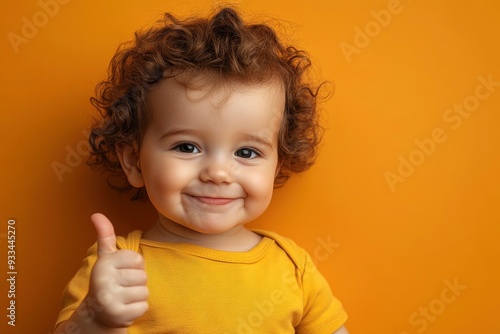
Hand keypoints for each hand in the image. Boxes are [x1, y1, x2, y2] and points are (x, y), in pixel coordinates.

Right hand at [88, 213, 148, 327]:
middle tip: (122, 286)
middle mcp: (104, 281)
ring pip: (144, 291)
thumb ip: (105, 236)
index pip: (138, 259)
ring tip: (124, 296)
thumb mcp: (105, 258)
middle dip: (137, 282)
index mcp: (104, 264)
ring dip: (138, 295)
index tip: (121, 271)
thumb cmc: (107, 280)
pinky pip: (143, 306)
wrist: (96, 313)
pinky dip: (138, 308)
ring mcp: (110, 299)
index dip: (134, 266)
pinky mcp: (119, 315)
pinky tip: (125, 308)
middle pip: (143, 276)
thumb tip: (96, 214)